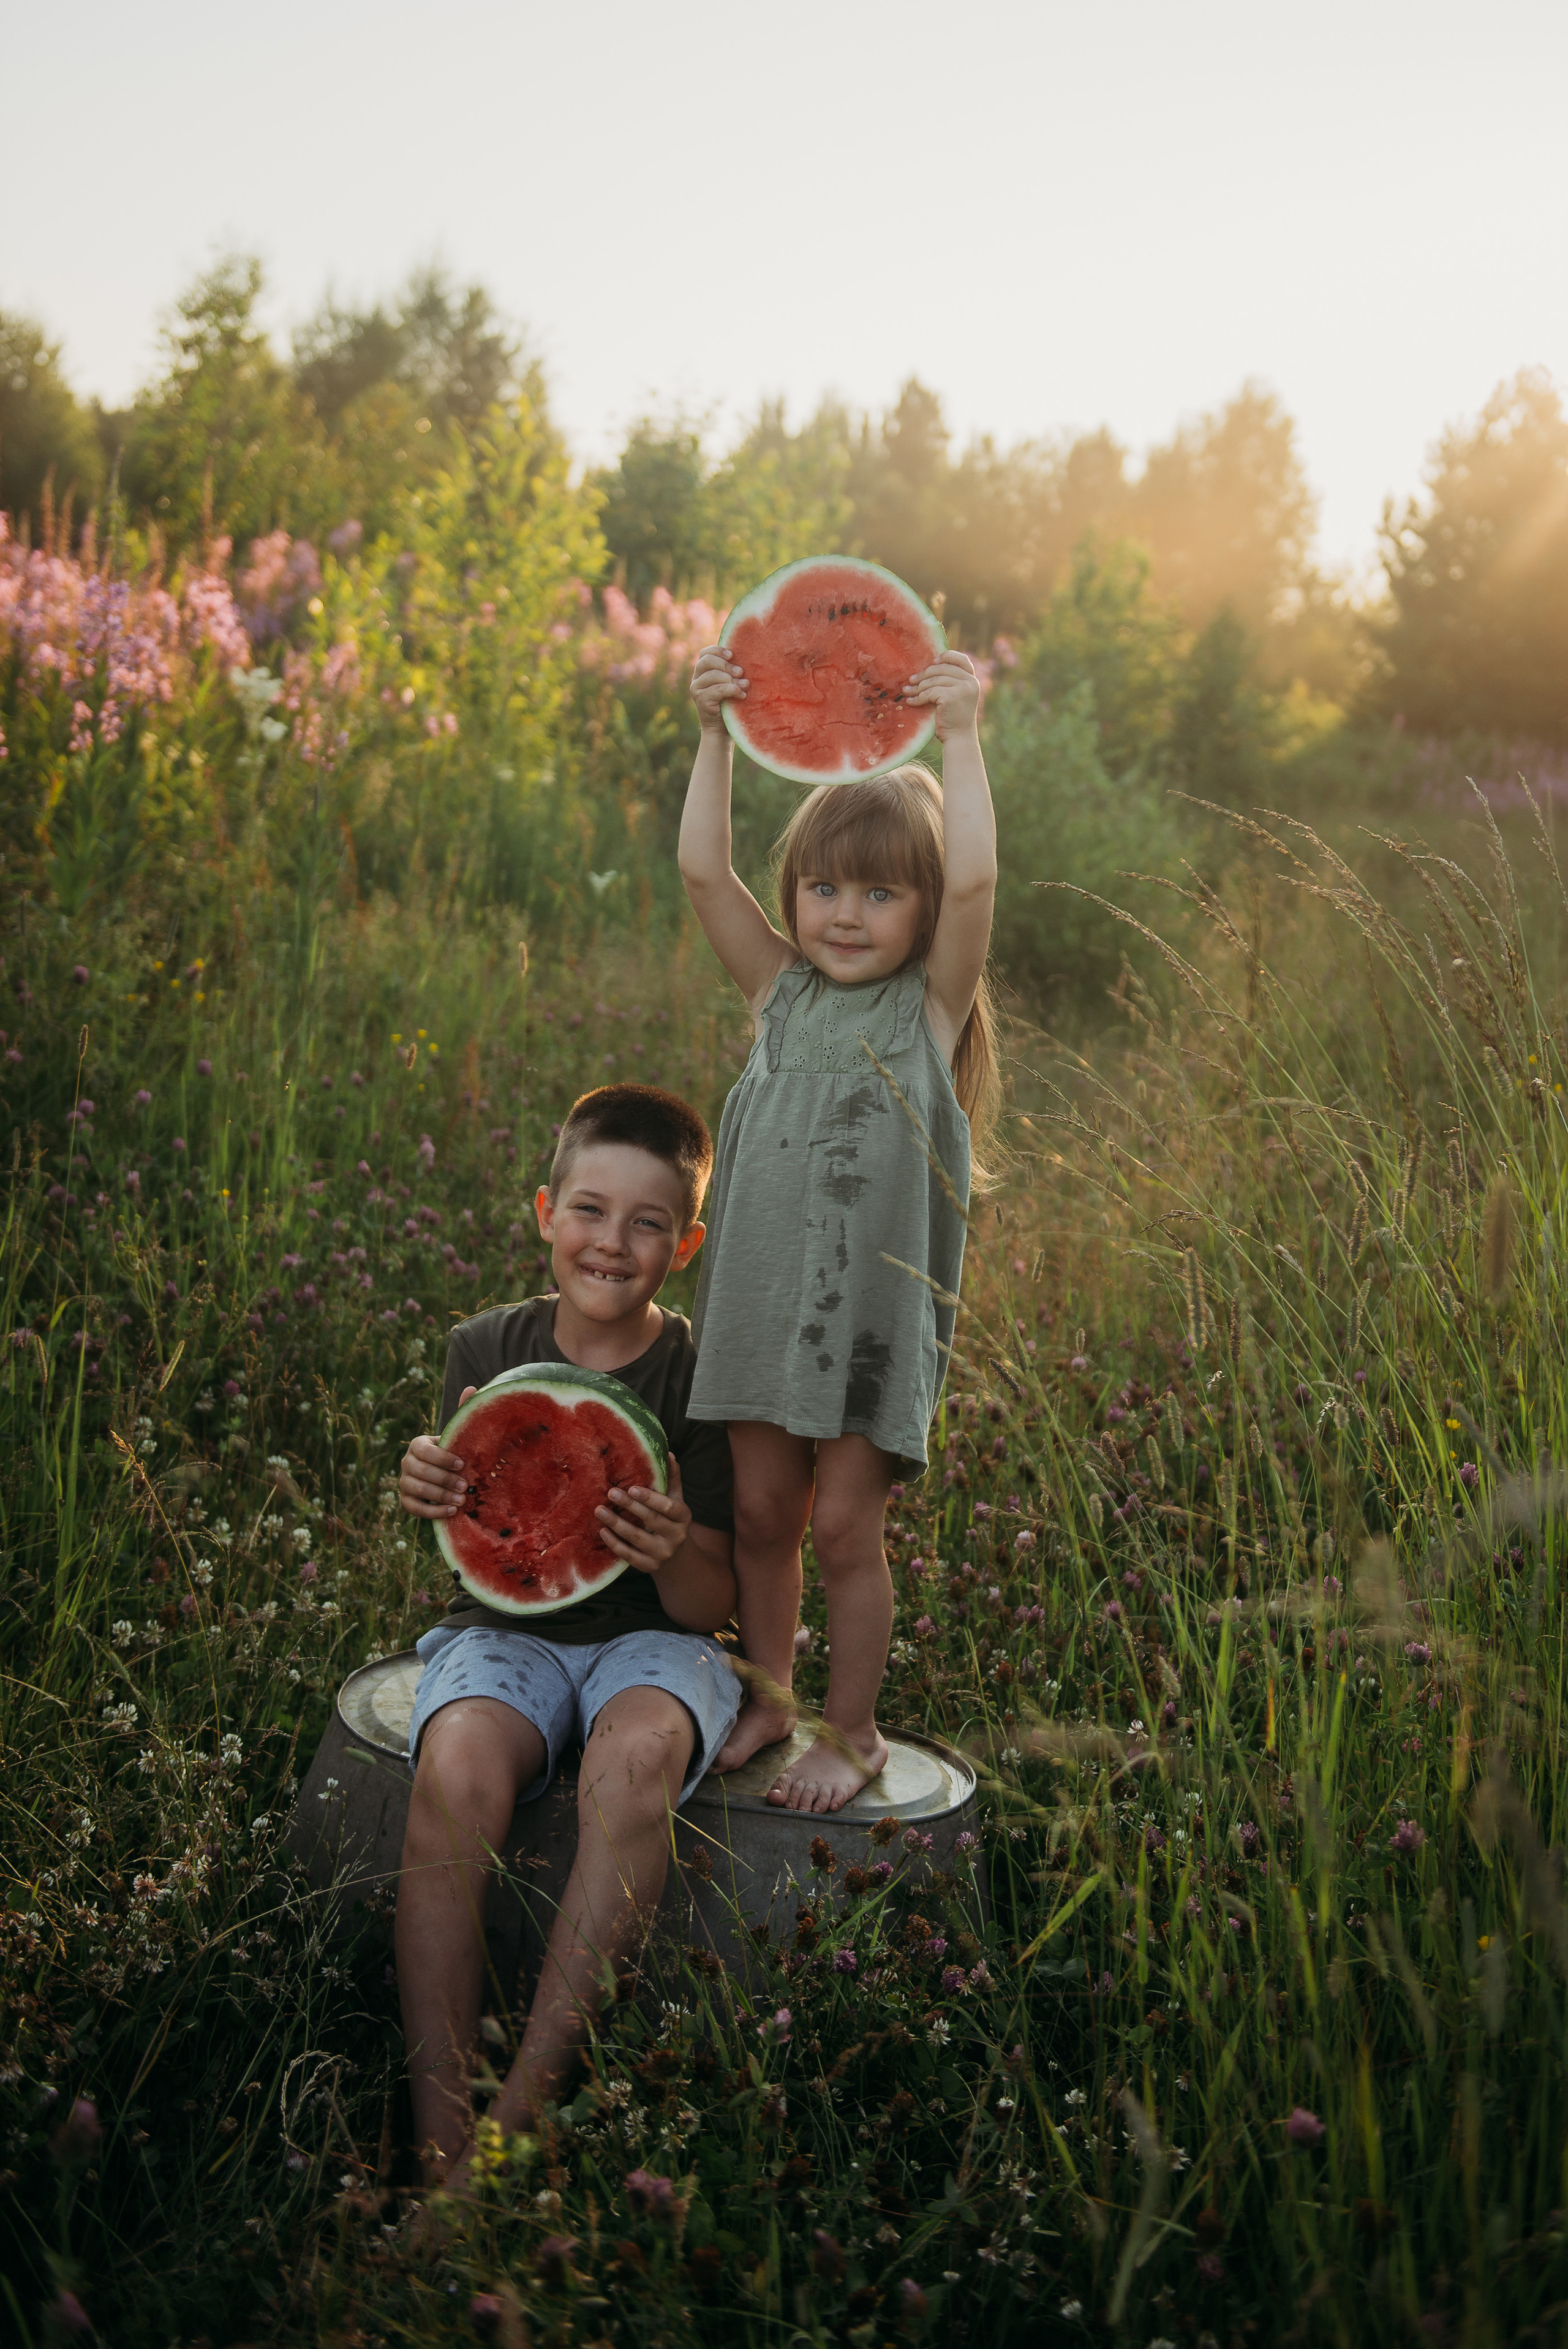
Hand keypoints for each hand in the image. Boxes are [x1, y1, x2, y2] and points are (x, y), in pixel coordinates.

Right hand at [398, 1386, 476, 1517]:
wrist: (445, 1475)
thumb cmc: (454, 1453)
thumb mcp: (457, 1435)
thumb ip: (462, 1412)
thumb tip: (471, 1387)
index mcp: (417, 1445)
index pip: (423, 1451)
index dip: (441, 1458)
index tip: (461, 1464)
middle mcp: (406, 1463)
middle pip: (420, 1472)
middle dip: (444, 1480)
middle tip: (465, 1486)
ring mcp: (403, 1483)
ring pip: (417, 1490)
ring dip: (441, 1496)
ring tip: (462, 1501)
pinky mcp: (406, 1501)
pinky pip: (415, 1509)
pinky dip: (433, 1511)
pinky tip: (452, 1512)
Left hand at [595, 1456, 691, 1575]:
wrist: (676, 1557)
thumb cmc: (671, 1520)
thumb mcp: (676, 1500)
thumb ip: (671, 1479)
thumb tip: (667, 1453)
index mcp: (683, 1517)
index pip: (669, 1507)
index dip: (651, 1498)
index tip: (632, 1488)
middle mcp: (676, 1536)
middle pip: (651, 1520)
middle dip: (630, 1506)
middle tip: (611, 1492)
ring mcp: (663, 1553)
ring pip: (637, 1538)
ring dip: (617, 1524)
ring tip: (600, 1510)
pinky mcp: (649, 1567)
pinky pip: (629, 1556)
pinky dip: (615, 1544)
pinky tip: (603, 1531)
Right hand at [690, 645, 746, 734]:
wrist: (722, 730)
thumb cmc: (730, 704)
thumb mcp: (731, 684)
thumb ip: (732, 672)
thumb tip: (744, 663)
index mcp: (703, 671)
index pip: (705, 653)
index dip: (718, 650)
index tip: (732, 655)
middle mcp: (697, 679)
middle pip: (707, 661)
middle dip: (726, 665)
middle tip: (740, 672)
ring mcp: (696, 689)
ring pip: (713, 675)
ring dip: (731, 679)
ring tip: (745, 685)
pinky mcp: (701, 700)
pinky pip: (717, 689)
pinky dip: (732, 690)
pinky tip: (741, 695)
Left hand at [905, 649, 979, 742]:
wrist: (959, 738)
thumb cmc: (954, 719)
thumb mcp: (957, 696)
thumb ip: (950, 681)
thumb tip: (929, 667)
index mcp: (972, 680)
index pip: (960, 659)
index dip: (945, 657)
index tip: (932, 662)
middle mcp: (970, 682)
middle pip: (942, 669)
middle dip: (924, 674)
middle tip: (911, 680)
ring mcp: (962, 688)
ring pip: (934, 680)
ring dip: (918, 686)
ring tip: (907, 691)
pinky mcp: (951, 696)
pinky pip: (929, 692)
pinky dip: (918, 697)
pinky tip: (911, 702)